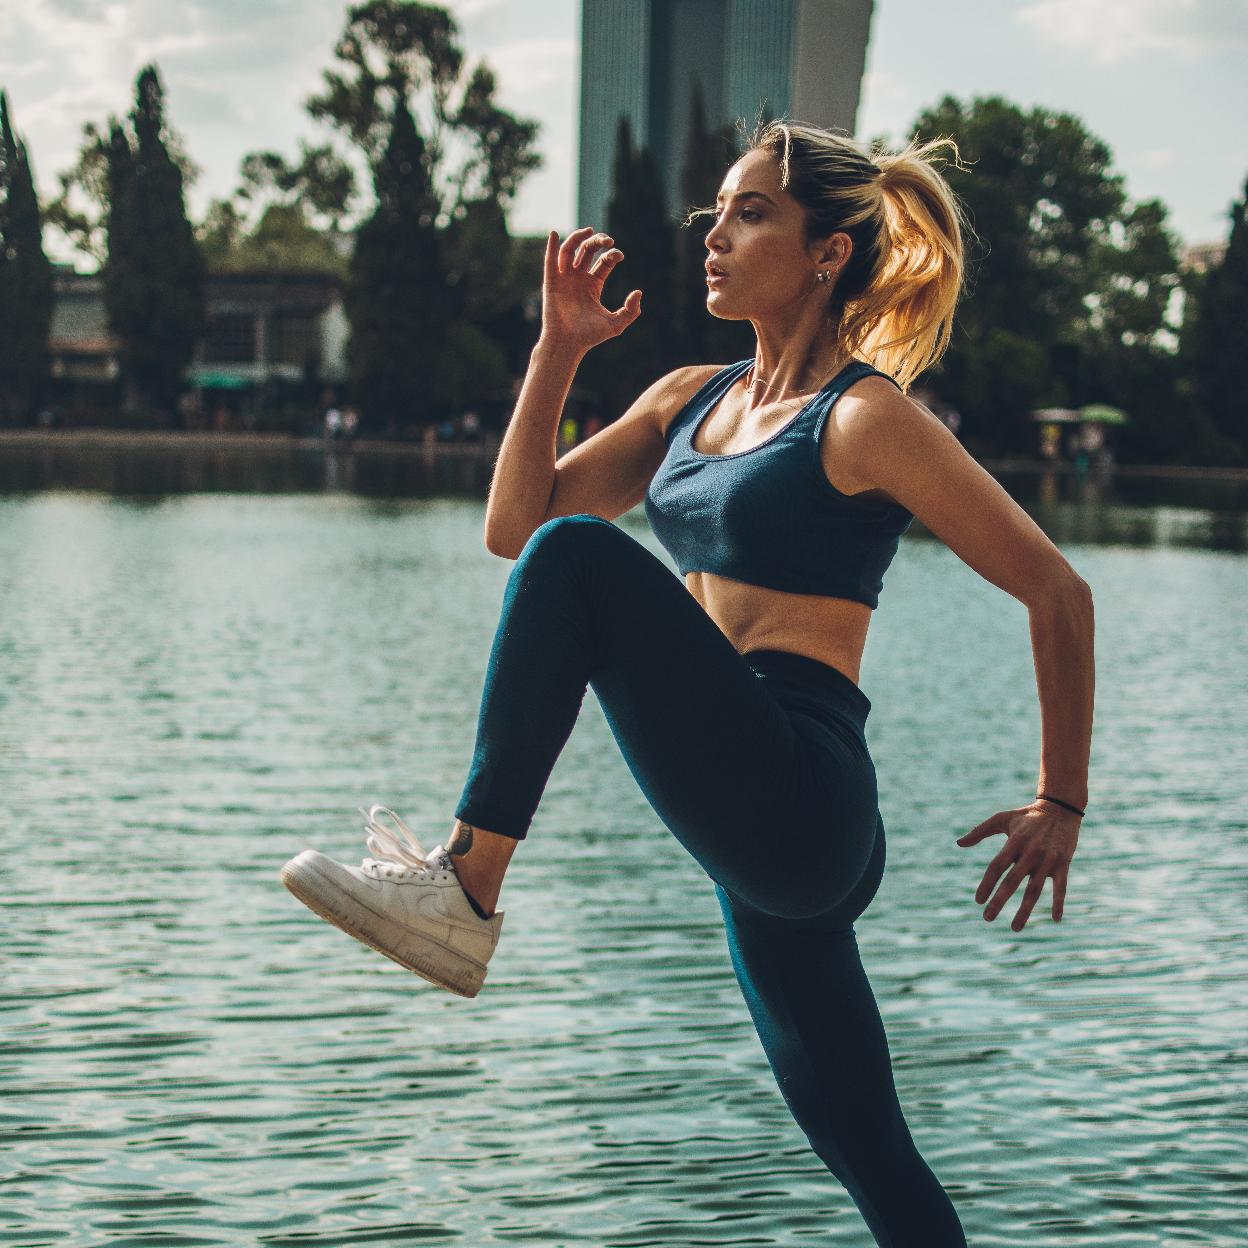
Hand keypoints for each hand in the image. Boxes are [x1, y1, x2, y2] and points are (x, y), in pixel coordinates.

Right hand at [540, 227, 641, 352]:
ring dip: (578, 239)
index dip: (612, 254)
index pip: (603, 262)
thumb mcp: (616, 325)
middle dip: (597, 242)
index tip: (619, 255)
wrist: (567, 344)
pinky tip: (555, 234)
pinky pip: (550, 261)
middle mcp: (578, 279)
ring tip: (589, 231)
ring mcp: (564, 279)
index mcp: (593, 285)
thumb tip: (638, 292)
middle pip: (587, 251)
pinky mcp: (552, 283)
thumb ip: (630, 311)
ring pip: (570, 251)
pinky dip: (552, 247)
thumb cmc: (589, 337)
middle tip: (607, 239)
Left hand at [957, 800, 1080, 931]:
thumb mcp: (1002, 819)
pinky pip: (1061, 887)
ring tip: (1014, 928)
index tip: (978, 900)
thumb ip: (979, 831)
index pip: (996, 866)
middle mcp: (1030, 852)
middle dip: (999, 901)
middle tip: (986, 918)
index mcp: (1014, 842)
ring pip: (1035, 889)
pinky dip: (1058, 902)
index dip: (987, 884)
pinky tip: (1055, 919)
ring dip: (1025, 910)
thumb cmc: (1026, 816)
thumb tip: (958, 843)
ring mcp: (1047, 859)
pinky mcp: (1063, 863)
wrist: (1060, 808)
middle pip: (1012, 881)